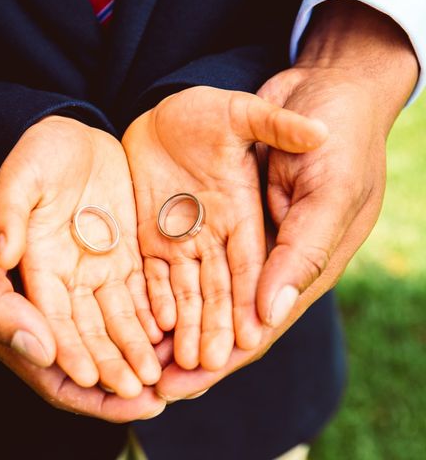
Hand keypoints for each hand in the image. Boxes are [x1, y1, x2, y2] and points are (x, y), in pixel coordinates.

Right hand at [0, 104, 163, 420]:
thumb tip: (40, 350)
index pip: (50, 369)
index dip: (92, 390)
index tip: (133, 400)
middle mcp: (28, 299)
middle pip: (86, 348)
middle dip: (125, 370)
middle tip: (170, 385)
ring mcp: (49, 269)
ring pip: (103, 315)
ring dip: (137, 337)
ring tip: (177, 350)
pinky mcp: (65, 240)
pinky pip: (106, 274)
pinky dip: (135, 293)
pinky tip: (166, 302)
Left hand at [123, 86, 326, 370]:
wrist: (320, 84)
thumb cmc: (339, 130)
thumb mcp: (328, 185)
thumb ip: (302, 245)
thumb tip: (273, 309)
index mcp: (294, 254)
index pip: (258, 315)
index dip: (226, 348)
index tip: (195, 379)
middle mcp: (258, 251)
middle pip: (220, 312)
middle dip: (190, 350)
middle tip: (156, 386)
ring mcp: (225, 232)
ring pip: (193, 290)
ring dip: (169, 327)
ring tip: (138, 360)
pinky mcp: (198, 209)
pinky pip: (173, 254)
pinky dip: (156, 286)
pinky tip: (133, 310)